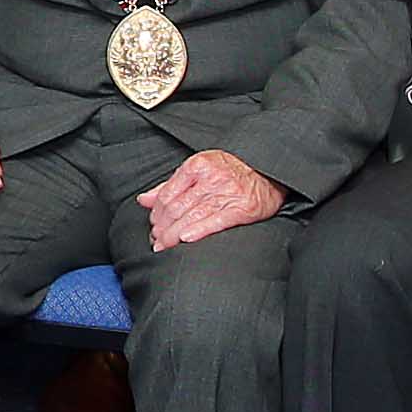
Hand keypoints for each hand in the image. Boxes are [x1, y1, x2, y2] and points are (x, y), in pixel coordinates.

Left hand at [135, 149, 285, 247]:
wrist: (268, 171)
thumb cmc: (231, 171)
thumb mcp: (199, 170)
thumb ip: (170, 185)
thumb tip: (144, 200)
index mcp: (197, 166)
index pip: (167, 194)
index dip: (156, 213)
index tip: (153, 225)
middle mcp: (211, 178)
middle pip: (177, 208)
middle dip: (162, 227)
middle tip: (156, 240)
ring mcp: (226, 193)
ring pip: (191, 217)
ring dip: (173, 235)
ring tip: (164, 245)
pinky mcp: (241, 208)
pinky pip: (215, 222)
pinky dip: (198, 231)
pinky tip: (185, 240)